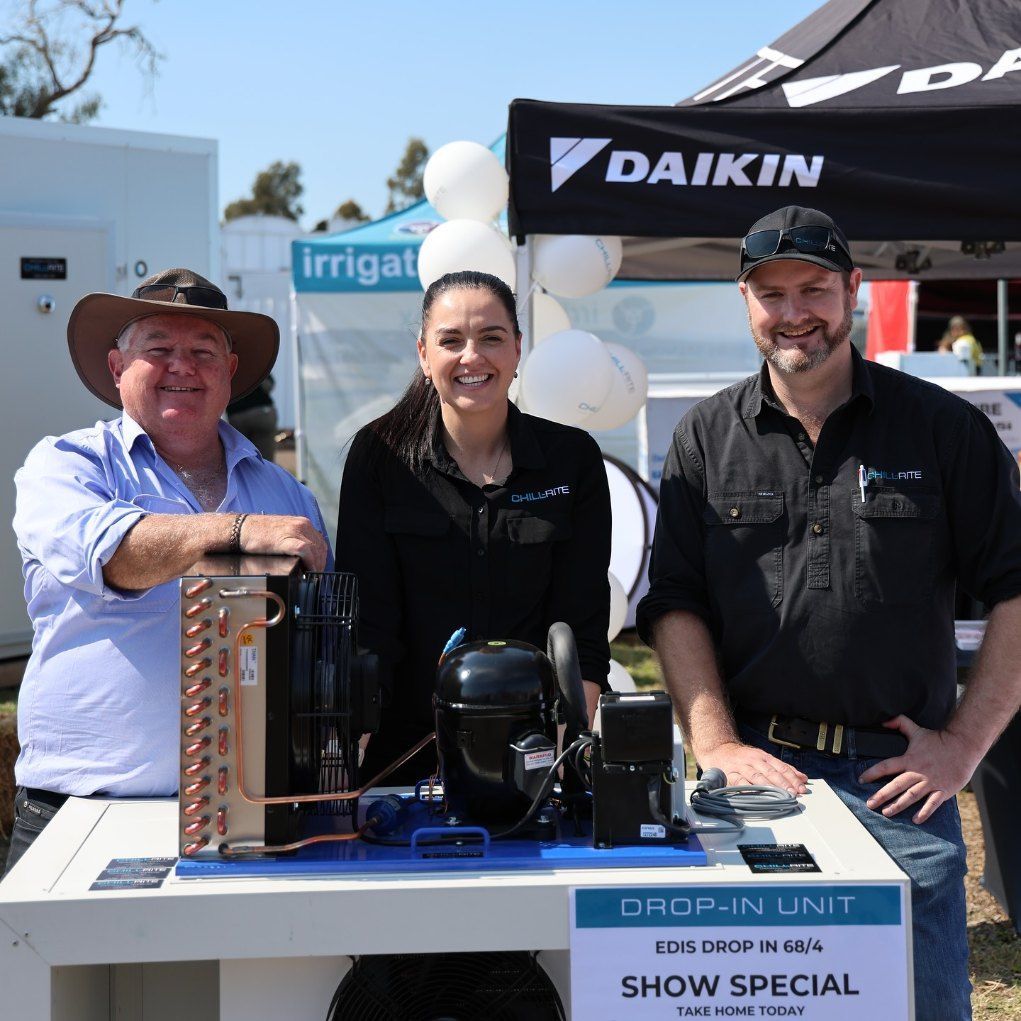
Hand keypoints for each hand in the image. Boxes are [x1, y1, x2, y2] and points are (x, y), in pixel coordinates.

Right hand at [239, 514, 327, 571]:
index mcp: (302, 523)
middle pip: (320, 547)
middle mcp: (301, 525)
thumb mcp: (284, 533)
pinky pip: (305, 551)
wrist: (242, 529)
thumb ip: (297, 541)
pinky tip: (307, 570)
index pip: (320, 542)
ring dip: (315, 565)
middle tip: (315, 575)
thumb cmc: (259, 533)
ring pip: (315, 550)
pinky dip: (309, 562)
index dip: (321, 557)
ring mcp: (294, 531)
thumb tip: (307, 558)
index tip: (318, 568)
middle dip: (319, 563)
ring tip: (310, 575)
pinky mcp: (286, 538)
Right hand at [699, 741, 807, 794]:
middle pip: (770, 772)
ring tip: (779, 795)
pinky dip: (749, 789)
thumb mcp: (763, 759)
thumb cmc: (744, 758)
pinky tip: (757, 795)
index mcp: (763, 756)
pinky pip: (740, 782)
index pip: (780, 767)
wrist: (719, 751)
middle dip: (783, 783)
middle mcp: (753, 760)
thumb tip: (802, 778)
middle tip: (793, 793)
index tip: (801, 788)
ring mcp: (741, 767)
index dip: (792, 777)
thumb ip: (782, 768)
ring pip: (757, 776)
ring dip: (769, 787)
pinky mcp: (730, 775)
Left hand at [858, 716, 979, 823]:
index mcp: (909, 759)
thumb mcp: (916, 730)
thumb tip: (883, 721)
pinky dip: (924, 812)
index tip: (861, 780)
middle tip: (870, 804)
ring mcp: (931, 782)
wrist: (963, 745)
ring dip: (898, 805)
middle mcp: (918, 772)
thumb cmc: (938, 739)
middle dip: (882, 795)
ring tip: (886, 813)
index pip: (886, 766)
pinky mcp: (944, 790)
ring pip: (911, 796)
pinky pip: (932, 803)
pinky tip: (916, 820)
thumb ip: (899, 723)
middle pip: (896, 785)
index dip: (872, 773)